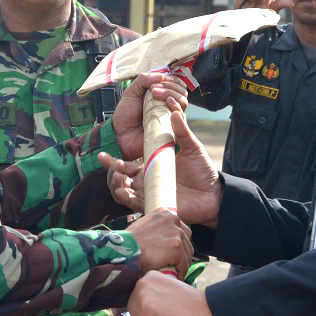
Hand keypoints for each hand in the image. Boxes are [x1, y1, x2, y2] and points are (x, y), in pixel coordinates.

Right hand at [102, 99, 221, 226]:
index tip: (101, 153)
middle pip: (119, 176)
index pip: (127, 162)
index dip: (112, 160)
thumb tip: (174, 110)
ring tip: (118, 175)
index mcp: (151, 165)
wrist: (213, 193)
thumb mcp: (192, 147)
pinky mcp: (153, 204)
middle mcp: (146, 179)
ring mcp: (148, 192)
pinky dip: (125, 196)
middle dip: (111, 170)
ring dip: (115, 183)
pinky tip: (123, 190)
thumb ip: (181, 130)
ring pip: (122, 190)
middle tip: (114, 163)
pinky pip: (133, 203)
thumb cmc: (202, 170)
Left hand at [112, 73, 187, 160]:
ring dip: (171, 94)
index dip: (170, 80)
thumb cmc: (126, 115)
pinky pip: (181, 119)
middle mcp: (168, 106)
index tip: (156, 81)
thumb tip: (161, 75)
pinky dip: (176, 108)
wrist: (120, 134)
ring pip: (183, 103)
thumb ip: (143, 80)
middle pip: (182, 92)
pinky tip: (167, 103)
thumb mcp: (132, 92)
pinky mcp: (172, 129)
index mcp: (161, 96)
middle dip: (170, 86)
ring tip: (155, 95)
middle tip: (153, 89)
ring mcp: (170, 118)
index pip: (176, 84)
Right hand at [126, 209, 192, 277]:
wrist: (125, 249)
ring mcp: (176, 234)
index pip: (181, 229)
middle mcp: (173, 220)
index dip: (178, 243)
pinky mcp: (177, 248)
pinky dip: (181, 272)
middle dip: (182, 253)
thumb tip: (162, 239)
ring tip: (174, 271)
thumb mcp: (145, 225)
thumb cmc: (130, 241)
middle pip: (187, 240)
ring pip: (187, 253)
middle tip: (174, 263)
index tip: (173, 253)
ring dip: (181, 263)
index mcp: (166, 213)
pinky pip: (184, 264)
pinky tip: (175, 276)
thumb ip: (157, 228)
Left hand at [126, 270, 218, 315]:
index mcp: (150, 276)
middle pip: (132, 309)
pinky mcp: (146, 312)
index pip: (136, 298)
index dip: (139, 312)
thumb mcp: (169, 293)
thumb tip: (143, 315)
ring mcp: (144, 297)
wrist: (205, 310)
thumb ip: (156, 298)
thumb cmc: (191, 305)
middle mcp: (143, 283)